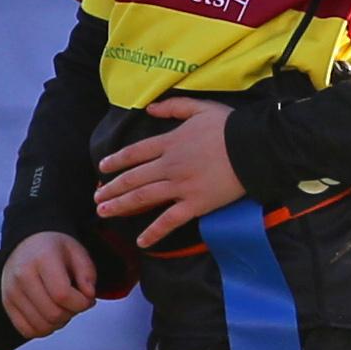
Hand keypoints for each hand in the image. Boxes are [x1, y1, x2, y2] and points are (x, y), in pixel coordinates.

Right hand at [0, 232, 98, 338]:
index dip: (82, 303)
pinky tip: (49, 314)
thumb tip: (88, 297)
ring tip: (62, 307)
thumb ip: (88, 274)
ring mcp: (11, 292)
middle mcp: (22, 275)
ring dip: (58, 323)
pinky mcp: (7, 304)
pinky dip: (43, 328)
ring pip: (41, 327)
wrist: (26, 243)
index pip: (63, 295)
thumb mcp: (77, 251)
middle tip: (74, 301)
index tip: (87, 297)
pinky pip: (27, 330)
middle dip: (71, 313)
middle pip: (53, 314)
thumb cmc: (53, 249)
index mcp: (42, 258)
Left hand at [97, 98, 245, 245]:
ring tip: (103, 213)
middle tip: (96, 197)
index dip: (116, 161)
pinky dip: (154, 233)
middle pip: (133, 178)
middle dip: (111, 188)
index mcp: (169, 143)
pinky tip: (141, 242)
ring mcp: (180, 186)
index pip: (134, 153)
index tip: (102, 168)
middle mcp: (169, 165)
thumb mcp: (200, 108)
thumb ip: (173, 107)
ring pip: (143, 198)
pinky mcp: (195, 205)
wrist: (253, 147)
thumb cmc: (229, 126)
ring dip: (120, 206)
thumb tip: (150, 108)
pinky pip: (170, 221)